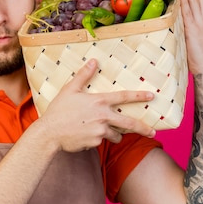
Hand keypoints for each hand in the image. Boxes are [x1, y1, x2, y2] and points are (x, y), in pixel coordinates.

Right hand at [39, 59, 155, 150]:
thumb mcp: (69, 90)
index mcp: (99, 101)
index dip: (139, 96)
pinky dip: (96, 139)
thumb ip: (84, 75)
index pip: (124, 97)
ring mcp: (100, 131)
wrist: (49, 133)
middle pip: (130, 123)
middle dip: (144, 128)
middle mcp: (103, 116)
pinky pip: (101, 141)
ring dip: (115, 135)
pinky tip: (84, 135)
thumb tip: (94, 61)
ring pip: (116, 135)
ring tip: (101, 131)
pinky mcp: (95, 142)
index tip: (152, 96)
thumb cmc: (58, 110)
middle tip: (152, 132)